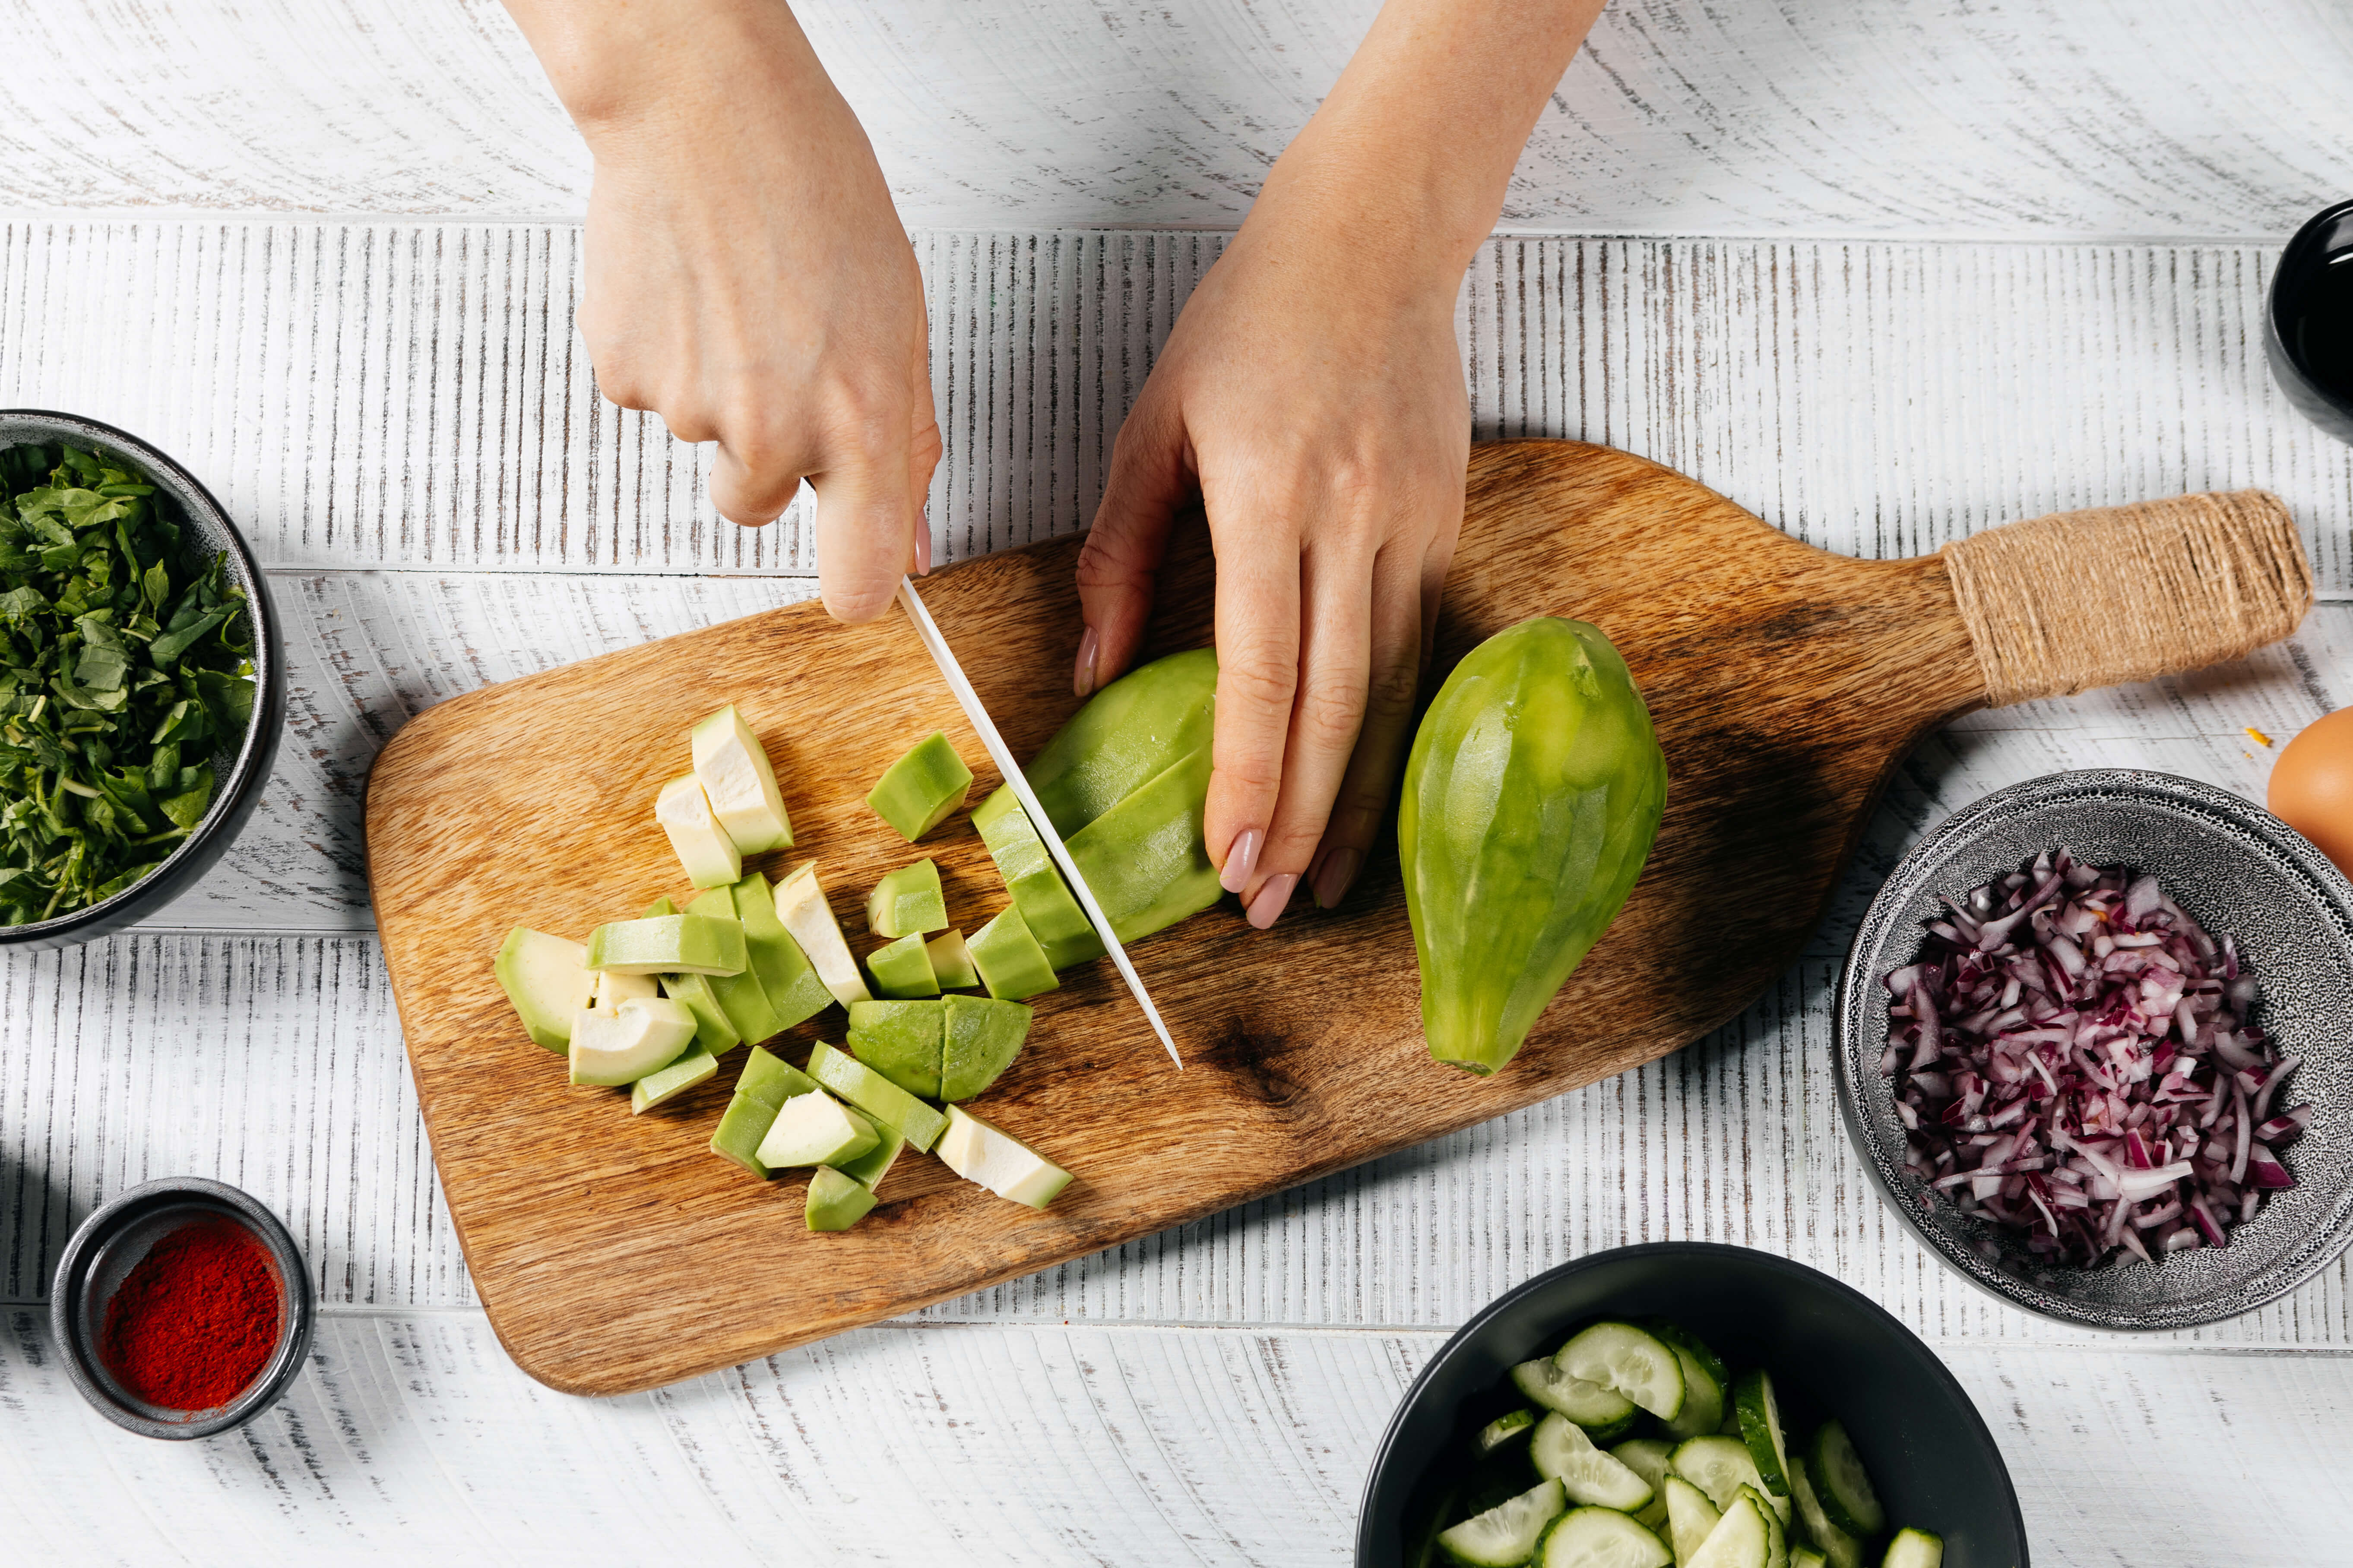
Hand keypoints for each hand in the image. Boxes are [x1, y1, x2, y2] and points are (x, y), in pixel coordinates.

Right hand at [509, 0, 939, 622]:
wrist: (705, 110)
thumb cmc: (815, 195)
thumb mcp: (900, 321)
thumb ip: (907, 443)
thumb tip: (915, 547)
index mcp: (860, 421)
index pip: (858, 576)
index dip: (855, 585)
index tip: (854, 579)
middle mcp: (773, 429)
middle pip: (757, 508)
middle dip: (767, 454)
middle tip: (777, 353)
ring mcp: (691, 408)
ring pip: (702, 440)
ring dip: (718, 387)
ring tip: (736, 296)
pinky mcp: (624, 375)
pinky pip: (650, 394)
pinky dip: (666, 353)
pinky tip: (688, 287)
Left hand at [1071, 0, 1606, 928]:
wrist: (1374, 239)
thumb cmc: (1248, 321)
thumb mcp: (1152, 423)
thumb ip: (1122, 551)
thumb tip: (1101, 672)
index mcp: (1266, 490)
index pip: (1259, 665)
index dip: (1245, 773)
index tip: (1228, 857)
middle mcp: (1352, 515)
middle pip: (1333, 700)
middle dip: (1300, 815)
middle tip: (1271, 907)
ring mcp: (1413, 522)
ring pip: (1390, 689)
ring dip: (1356, 794)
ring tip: (1326, 880)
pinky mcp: (1447, 522)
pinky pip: (1420, 645)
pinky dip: (1393, 727)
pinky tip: (1368, 785)